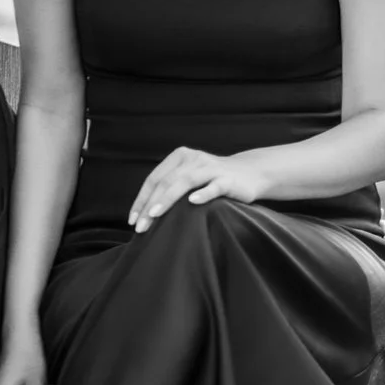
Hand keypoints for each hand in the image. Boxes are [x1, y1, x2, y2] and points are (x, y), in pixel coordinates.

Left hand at [129, 147, 270, 230]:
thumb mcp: (189, 178)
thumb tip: (145, 213)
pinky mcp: (228, 179)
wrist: (251, 173)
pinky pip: (214, 187)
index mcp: (179, 157)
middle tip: (140, 227)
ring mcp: (211, 168)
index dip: (141, 199)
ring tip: (154, 215)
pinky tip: (193, 202)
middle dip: (150, 205)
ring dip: (167, 199)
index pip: (154, 179)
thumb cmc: (213, 180)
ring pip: (185, 182)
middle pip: (166, 182)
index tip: (133, 221)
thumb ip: (171, 187)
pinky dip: (203, 193)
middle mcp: (193, 159)